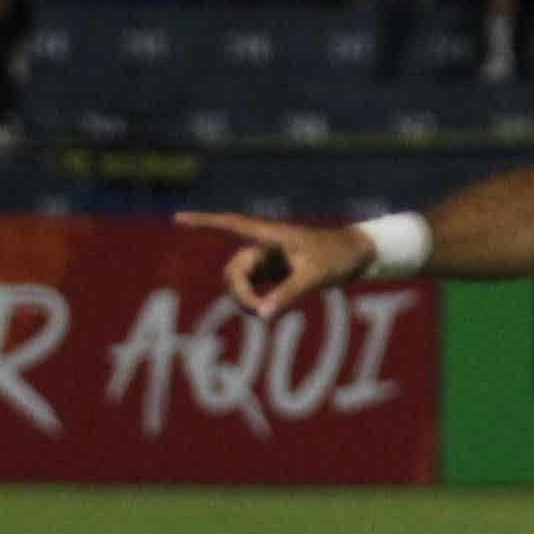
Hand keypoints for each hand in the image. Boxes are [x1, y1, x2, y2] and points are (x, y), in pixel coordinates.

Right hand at [187, 212, 373, 320]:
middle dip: (237, 292)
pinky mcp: (273, 272)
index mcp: (270, 235)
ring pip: (238, 280)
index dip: (203, 222)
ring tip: (264, 314)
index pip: (230, 224)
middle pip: (233, 269)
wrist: (356, 256)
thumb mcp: (313, 277)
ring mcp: (267, 259)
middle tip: (258, 313)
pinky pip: (251, 286)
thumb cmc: (336, 258)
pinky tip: (265, 310)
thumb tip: (261, 315)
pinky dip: (252, 300)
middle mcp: (263, 245)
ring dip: (243, 298)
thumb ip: (287, 295)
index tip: (176, 218)